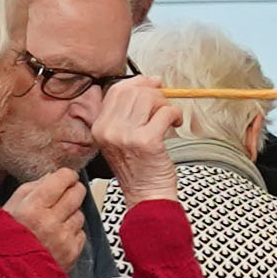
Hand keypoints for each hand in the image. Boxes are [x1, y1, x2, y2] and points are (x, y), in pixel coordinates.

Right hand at [4, 168, 87, 267]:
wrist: (6, 275)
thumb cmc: (3, 240)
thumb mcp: (8, 209)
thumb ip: (30, 189)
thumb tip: (51, 176)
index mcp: (32, 208)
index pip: (62, 180)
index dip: (66, 175)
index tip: (66, 176)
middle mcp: (50, 222)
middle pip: (77, 194)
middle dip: (74, 189)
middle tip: (67, 191)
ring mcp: (64, 239)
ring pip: (80, 214)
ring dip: (71, 213)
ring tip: (55, 220)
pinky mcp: (72, 253)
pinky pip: (81, 233)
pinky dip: (73, 232)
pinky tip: (58, 236)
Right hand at [96, 75, 180, 204]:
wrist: (146, 195)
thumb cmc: (139, 168)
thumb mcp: (122, 138)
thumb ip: (129, 112)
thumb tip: (151, 82)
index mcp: (100, 127)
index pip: (117, 90)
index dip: (138, 83)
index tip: (153, 84)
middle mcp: (109, 129)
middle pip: (134, 91)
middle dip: (155, 93)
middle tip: (165, 104)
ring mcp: (126, 135)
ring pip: (150, 99)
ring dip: (166, 104)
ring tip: (169, 118)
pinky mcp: (147, 141)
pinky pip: (165, 113)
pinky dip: (175, 115)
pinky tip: (175, 124)